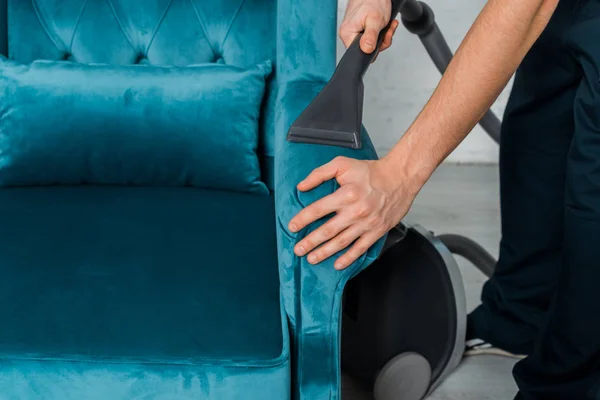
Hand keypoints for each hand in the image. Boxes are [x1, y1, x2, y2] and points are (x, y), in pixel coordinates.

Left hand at [288, 156, 419, 269]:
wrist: (399, 177)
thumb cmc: (370, 171)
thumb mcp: (342, 164)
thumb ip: (319, 174)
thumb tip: (301, 186)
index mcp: (346, 194)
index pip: (318, 210)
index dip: (303, 220)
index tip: (292, 227)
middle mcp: (355, 211)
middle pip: (327, 230)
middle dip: (310, 242)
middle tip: (298, 250)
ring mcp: (367, 223)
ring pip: (341, 242)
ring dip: (325, 252)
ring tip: (312, 258)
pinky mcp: (377, 231)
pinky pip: (360, 248)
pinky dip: (348, 258)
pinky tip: (338, 264)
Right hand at [340, 0, 399, 54]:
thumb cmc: (372, 1)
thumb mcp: (375, 20)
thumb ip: (370, 37)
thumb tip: (367, 50)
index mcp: (348, 34)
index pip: (359, 54)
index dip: (372, 50)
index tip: (380, 39)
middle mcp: (349, 34)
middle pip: (366, 50)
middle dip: (380, 42)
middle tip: (386, 30)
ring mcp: (355, 32)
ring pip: (371, 44)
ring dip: (383, 36)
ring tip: (387, 25)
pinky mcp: (360, 30)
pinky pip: (372, 38)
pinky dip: (381, 32)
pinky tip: (384, 24)